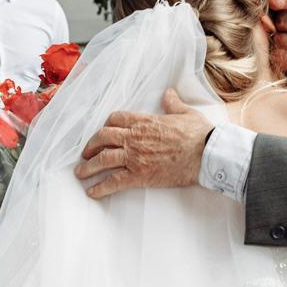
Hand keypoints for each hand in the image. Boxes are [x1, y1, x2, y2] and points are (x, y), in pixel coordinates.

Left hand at [74, 89, 208, 198]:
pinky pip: (113, 182)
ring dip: (88, 167)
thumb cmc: (199, 134)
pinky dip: (100, 187)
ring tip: (81, 173)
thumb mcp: (186, 113)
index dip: (106, 125)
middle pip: (102, 138)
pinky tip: (92, 192)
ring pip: (102, 159)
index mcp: (145, 121)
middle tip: (86, 153)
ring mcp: (135, 156)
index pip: (116, 119)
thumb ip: (173, 104)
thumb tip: (169, 93)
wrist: (206, 153)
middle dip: (91, 146)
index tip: (103, 132)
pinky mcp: (139, 175)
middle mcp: (134, 137)